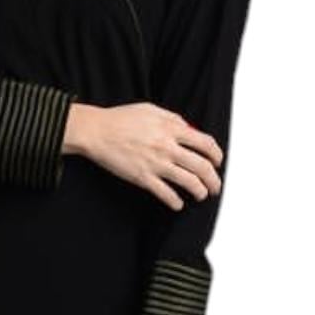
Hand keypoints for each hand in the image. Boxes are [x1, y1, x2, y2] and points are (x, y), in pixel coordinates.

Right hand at [63, 102, 222, 208]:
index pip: (205, 143)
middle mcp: (167, 147)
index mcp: (171, 129)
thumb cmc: (120, 119)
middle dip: (213, 180)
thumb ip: (173, 118)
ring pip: (189, 182)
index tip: (217, 162)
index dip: (216, 155)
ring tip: (200, 195)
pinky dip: (176, 202)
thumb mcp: (150, 109)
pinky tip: (178, 204)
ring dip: (200, 192)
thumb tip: (189, 129)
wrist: (96, 131)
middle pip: (202, 166)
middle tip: (215, 186)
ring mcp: (156, 164)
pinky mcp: (143, 178)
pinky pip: (166, 194)